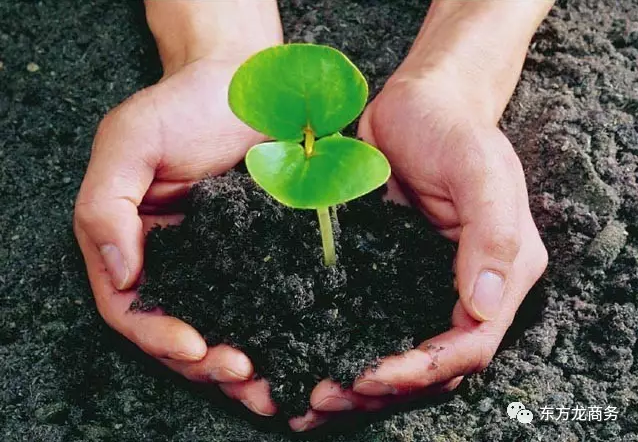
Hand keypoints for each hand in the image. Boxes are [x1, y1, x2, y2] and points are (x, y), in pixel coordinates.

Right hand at [73, 55, 277, 416]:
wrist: (251, 85)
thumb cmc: (185, 105)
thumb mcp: (130, 141)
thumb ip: (107, 205)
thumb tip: (119, 273)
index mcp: (131, 244)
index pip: (132, 308)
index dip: (158, 336)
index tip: (196, 348)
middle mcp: (174, 263)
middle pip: (179, 331)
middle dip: (207, 364)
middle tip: (244, 376)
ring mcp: (220, 265)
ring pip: (224, 328)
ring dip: (241, 366)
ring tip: (273, 391)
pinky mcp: (263, 258)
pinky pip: (264, 304)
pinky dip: (277, 333)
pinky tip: (299, 352)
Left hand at [291, 73, 547, 430]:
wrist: (415, 104)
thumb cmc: (450, 127)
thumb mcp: (478, 168)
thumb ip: (492, 233)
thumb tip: (487, 307)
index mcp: (501, 272)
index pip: (471, 344)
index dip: (425, 369)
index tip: (373, 375)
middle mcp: (466, 287)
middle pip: (434, 364)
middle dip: (384, 388)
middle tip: (325, 398)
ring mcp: (424, 283)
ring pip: (401, 352)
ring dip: (360, 382)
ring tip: (310, 397)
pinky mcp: (389, 274)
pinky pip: (371, 322)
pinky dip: (345, 346)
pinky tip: (307, 358)